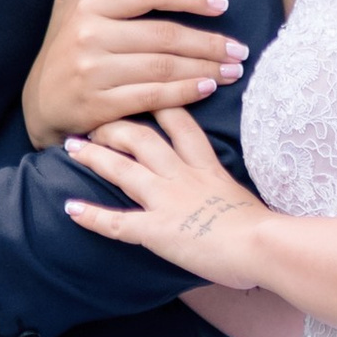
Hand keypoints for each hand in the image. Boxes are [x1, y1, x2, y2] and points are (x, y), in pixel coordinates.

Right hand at [21, 0, 247, 148]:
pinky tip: (208, 87)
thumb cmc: (62, 52)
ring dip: (205, 68)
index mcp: (89, 8)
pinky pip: (152, 97)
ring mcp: (94, 73)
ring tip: (233, 69)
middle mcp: (90, 37)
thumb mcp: (66, 5)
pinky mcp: (99, 106)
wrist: (38, 108)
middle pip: (163, 35)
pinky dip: (185, 93)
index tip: (222, 4)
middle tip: (240, 48)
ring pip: (163, 67)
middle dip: (208, 42)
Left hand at [63, 104, 267, 286]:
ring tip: (71, 147)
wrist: (265, 245)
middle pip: (143, 138)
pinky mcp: (157, 230)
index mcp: (207, 168)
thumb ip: (224, 195)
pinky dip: (92, 215)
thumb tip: (223, 202)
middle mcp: (183, 176)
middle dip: (115, 127)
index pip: (180, 124)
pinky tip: (70, 209)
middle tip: (95, 124)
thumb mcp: (244, 201)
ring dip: (94, 156)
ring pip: (123, 169)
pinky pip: (118, 221)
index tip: (140, 91)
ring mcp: (167, 200)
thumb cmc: (266, 230)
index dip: (158, 105)